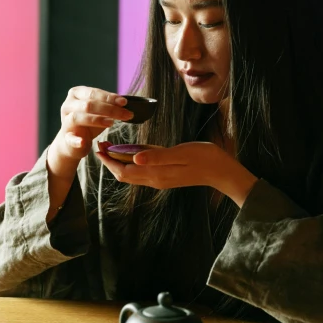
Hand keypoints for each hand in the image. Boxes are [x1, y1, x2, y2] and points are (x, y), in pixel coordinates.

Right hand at [54, 86, 133, 161]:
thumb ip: (108, 105)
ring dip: (96, 120)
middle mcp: (68, 105)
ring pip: (78, 117)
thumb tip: (124, 102)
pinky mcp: (65, 137)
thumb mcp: (99, 111)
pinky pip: (70, 138)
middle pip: (88, 104)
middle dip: (109, 109)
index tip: (124, 102)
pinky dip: (76, 140)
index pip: (93, 93)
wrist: (72, 143)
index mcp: (76, 94)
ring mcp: (65, 121)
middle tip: (126, 114)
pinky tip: (82, 142)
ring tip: (111, 123)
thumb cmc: (89, 122)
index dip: (109, 97)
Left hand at [96, 141, 258, 207]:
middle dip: (110, 160)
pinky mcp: (166, 174)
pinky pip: (143, 169)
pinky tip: (131, 149)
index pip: (124, 170)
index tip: (99, 146)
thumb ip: (157, 155)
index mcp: (156, 174)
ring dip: (120, 160)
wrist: (223, 172)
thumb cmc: (205, 159)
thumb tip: (134, 157)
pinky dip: (132, 160)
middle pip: (124, 173)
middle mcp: (155, 179)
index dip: (109, 159)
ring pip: (132, 172)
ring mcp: (160, 178)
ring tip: (111, 145)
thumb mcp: (181, 154)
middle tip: (101, 144)